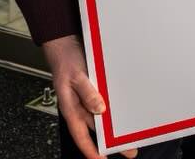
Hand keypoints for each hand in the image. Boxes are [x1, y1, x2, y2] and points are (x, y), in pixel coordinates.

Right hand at [44, 35, 136, 157]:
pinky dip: (112, 113)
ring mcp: (86, 101)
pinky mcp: (93, 92)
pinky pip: (102, 106)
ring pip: (101, 119)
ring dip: (113, 128)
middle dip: (110, 142)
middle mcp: (79, 107)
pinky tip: (122, 116)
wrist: (64, 45)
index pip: (81, 135)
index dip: (91, 149)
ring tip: (130, 136)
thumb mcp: (76, 76)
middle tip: (129, 150)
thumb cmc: (66, 61)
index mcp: (71, 108)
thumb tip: (99, 109)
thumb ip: (87, 92)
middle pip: (96, 130)